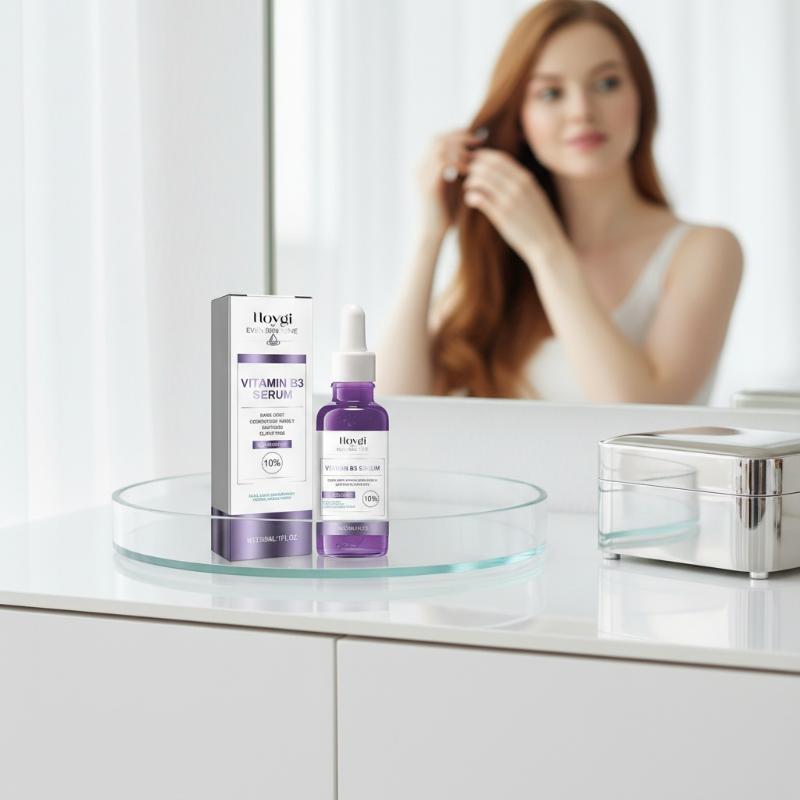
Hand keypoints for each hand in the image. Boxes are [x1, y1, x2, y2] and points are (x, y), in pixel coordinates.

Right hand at [417, 129, 482, 238]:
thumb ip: (457, 172)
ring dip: (460, 150)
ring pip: (440, 148)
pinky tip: (468, 169)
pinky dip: (457, 162)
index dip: (455, 135)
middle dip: (459, 138)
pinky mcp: (428, 186)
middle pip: (437, 140)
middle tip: (477, 141)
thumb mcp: (452, 188)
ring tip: (474, 157)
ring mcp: (421, 176)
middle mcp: (419, 168)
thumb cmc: (444, 215)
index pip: (437, 140)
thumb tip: (473, 156)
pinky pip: (443, 163)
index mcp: (422, 168)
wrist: (431, 235)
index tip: (475, 138)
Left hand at [463, 148, 564, 264]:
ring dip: (470, 181)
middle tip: (467, 173)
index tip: (474, 160)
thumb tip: (504, 174)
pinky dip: (471, 196)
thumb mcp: (534, 195)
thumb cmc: (539, 221)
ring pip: (481, 180)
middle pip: (487, 167)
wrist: (547, 244)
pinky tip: (470, 199)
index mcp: (526, 179)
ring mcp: (509, 200)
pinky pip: (480, 199)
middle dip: (473, 167)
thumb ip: (521, 183)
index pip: (499, 159)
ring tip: (468, 186)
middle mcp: (518, 186)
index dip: (483, 157)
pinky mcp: (502, 216)